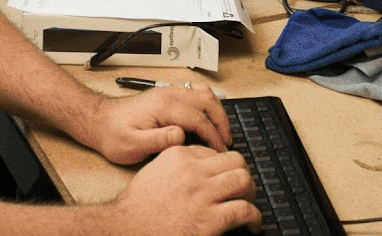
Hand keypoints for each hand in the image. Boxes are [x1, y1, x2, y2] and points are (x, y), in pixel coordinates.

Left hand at [84, 84, 232, 163]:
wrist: (100, 122)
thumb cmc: (113, 134)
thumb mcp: (132, 145)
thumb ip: (158, 141)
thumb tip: (181, 136)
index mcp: (162, 106)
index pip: (198, 118)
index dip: (213, 136)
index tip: (218, 150)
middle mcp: (168, 95)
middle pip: (207, 101)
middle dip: (221, 121)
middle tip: (226, 141)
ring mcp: (168, 92)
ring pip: (203, 94)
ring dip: (216, 111)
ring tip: (221, 131)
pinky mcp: (167, 95)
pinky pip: (195, 93)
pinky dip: (208, 104)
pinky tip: (208, 117)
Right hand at [111, 144, 260, 235]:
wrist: (126, 229)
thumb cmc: (137, 207)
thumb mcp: (154, 173)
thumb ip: (176, 165)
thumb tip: (198, 167)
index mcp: (178, 156)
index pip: (214, 152)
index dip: (222, 166)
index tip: (224, 177)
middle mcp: (193, 171)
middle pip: (235, 160)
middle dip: (242, 173)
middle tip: (242, 188)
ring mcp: (203, 194)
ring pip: (243, 180)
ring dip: (251, 193)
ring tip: (249, 203)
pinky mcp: (211, 219)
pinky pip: (244, 210)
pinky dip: (254, 218)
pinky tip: (253, 225)